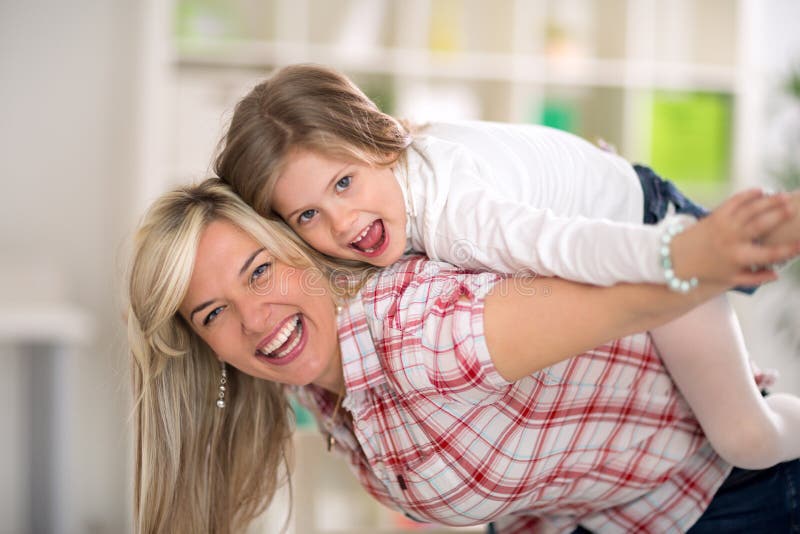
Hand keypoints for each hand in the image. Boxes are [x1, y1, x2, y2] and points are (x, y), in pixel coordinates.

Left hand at [670, 189, 799, 287]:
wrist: (677, 257)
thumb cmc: (708, 269)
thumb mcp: (731, 278)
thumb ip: (755, 278)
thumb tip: (777, 274)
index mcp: (738, 258)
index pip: (769, 254)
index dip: (788, 249)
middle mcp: (732, 240)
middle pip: (760, 224)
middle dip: (779, 215)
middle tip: (794, 208)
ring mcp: (723, 225)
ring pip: (750, 209)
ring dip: (769, 201)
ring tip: (785, 196)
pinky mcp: (715, 215)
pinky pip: (734, 201)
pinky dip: (748, 194)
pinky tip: (761, 191)